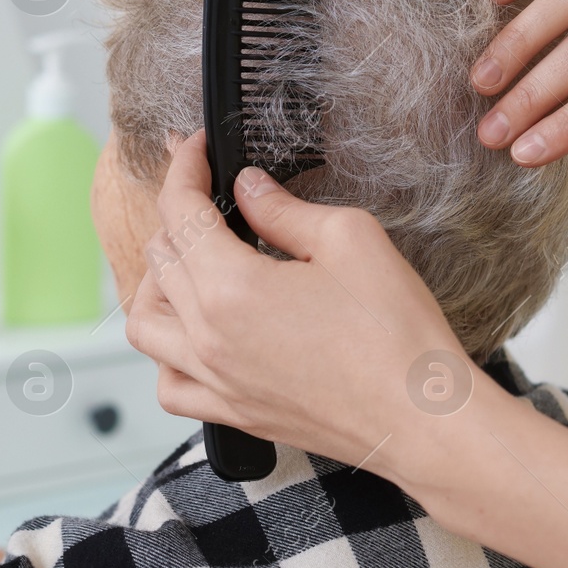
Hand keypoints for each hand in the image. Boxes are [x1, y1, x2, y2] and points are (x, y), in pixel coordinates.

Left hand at [126, 132, 468, 475]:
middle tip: (209, 197)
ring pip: (145, 324)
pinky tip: (195, 337)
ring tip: (190, 264)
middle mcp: (209, 338)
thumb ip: (284, 209)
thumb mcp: (350, 239)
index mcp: (232, 287)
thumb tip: (249, 188)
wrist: (422, 418)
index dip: (184, 167)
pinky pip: (170, 387)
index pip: (179, 211)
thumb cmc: (395, 334)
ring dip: (156, 283)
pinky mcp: (235, 413)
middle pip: (158, 260)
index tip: (198, 149)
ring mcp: (217, 381)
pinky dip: (167, 355)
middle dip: (176, 214)